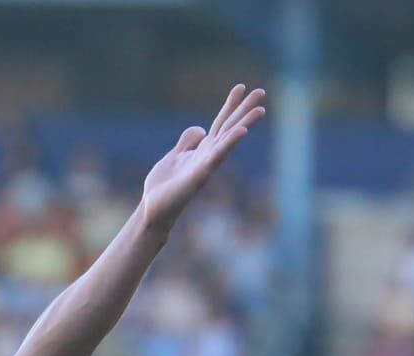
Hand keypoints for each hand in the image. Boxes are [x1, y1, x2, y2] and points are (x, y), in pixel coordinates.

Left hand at [141, 85, 265, 232]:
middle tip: (261, 91)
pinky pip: (216, 157)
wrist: (153, 210)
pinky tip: (241, 132)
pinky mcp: (198, 176)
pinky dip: (229, 144)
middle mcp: (208, 156)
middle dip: (244, 109)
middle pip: (229, 127)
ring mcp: (205, 165)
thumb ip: (187, 142)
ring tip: (260, 109)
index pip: (220, 123)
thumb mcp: (174, 156)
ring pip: (228, 139)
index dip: (229, 105)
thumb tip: (202, 128)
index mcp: (202, 150)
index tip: (240, 87)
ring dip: (244, 123)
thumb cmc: (164, 187)